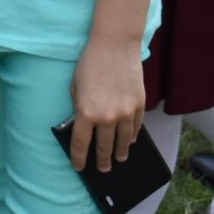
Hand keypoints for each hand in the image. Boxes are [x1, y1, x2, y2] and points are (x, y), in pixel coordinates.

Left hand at [69, 39, 146, 172]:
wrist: (114, 45)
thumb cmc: (90, 62)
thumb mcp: (75, 85)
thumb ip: (78, 107)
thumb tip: (83, 125)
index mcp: (86, 113)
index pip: (80, 144)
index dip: (78, 158)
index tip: (79, 167)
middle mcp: (106, 117)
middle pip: (103, 147)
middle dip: (102, 160)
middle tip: (103, 169)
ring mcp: (125, 113)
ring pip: (123, 142)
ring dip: (120, 152)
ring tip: (119, 159)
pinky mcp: (138, 106)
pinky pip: (135, 127)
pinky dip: (132, 136)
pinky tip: (130, 140)